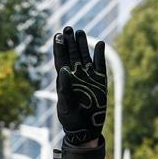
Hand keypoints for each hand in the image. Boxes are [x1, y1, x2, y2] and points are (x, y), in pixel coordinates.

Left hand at [53, 26, 106, 145]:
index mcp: (64, 81)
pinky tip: (99, 43)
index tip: (58, 36)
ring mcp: (88, 77)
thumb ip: (64, 89)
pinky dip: (100, 55)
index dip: (59, 48)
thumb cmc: (71, 120)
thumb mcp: (66, 106)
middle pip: (72, 55)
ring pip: (85, 57)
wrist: (85, 129)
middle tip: (68, 28)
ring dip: (83, 45)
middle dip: (70, 42)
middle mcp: (76, 76)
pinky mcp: (100, 81)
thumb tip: (63, 71)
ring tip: (80, 32)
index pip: (61, 60)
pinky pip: (100, 65)